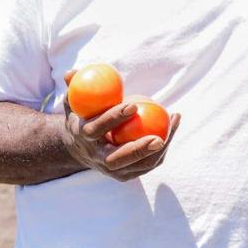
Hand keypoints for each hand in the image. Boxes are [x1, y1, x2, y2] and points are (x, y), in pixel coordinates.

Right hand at [61, 71, 179, 181]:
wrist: (80, 149)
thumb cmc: (82, 118)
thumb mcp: (74, 103)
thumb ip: (74, 88)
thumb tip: (72, 72)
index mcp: (84, 138)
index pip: (97, 130)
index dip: (113, 119)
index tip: (133, 106)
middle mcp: (97, 158)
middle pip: (117, 159)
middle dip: (138, 150)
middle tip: (158, 137)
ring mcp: (113, 170)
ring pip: (139, 165)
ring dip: (159, 149)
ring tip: (174, 123)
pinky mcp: (127, 174)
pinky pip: (149, 163)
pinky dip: (164, 148)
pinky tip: (174, 125)